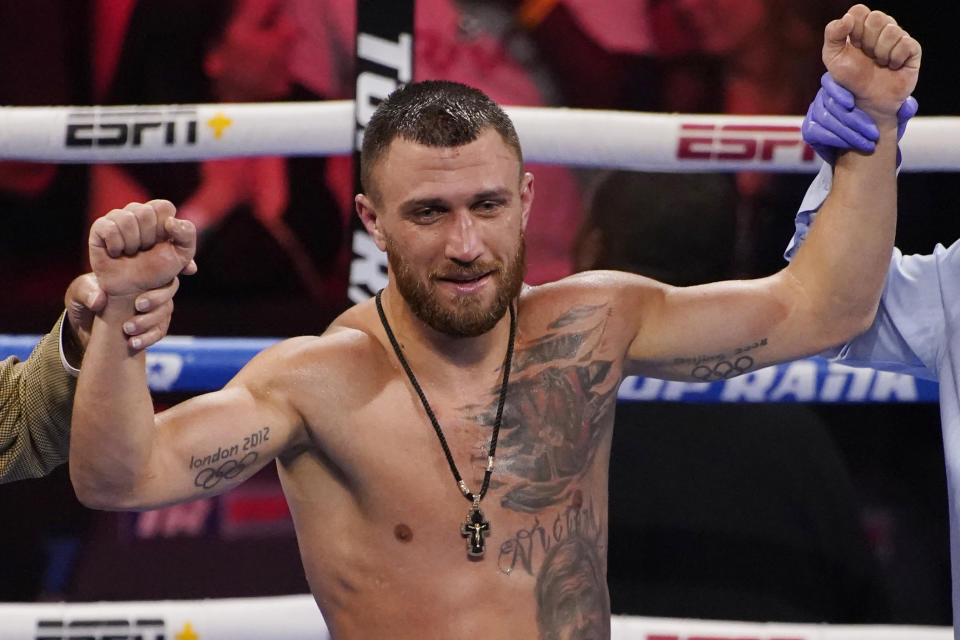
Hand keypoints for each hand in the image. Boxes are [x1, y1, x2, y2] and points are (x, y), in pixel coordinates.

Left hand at [64, 273, 182, 352]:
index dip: (182, 264)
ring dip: (150, 320)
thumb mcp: (78, 291)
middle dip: (158, 297)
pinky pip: (160, 330)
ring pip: (166, 311)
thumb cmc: (84, 299)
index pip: (164, 264)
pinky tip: (134, 343)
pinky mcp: (151, 326)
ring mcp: (153, 307)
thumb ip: (86, 292)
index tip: (189, 269)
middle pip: (169, 287)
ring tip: (128, 328)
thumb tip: (100, 300)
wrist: (85, 327)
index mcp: (137, 270)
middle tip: (138, 305)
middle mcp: (150, 286)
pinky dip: (149, 337)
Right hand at [89, 200, 197, 297]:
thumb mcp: (182, 255)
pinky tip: (116, 253)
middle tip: (145, 251)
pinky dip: (116, 246)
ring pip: (126, 219)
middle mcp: (137, 212)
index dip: (165, 228)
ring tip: (131, 253)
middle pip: (145, 212)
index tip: (163, 243)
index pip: (164, 206)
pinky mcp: (100, 228)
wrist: (134, 291)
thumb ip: (187, 234)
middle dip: (149, 239)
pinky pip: (109, 228)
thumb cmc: (159, 271)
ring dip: (132, 244)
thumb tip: (170, 221)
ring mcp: (117, 218)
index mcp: (158, 215)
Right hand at [803, 71, 918, 163]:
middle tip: (873, 134)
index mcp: (842, 84)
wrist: (863, 142)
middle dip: (853, 121)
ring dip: (848, 133)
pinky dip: (835, 139)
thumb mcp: (892, 112)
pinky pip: (817, 132)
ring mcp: (815, 112)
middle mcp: (825, 96)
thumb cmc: (877, 120)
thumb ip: (900, 108)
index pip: (831, 82)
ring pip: (825, 119)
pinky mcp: (809, 129)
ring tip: (867, 144)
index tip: (851, 103)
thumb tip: (909, 107)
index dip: (838, 91)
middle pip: (830, 104)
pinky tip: (849, 146)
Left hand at [822, 5, 920, 118]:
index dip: (854, 29)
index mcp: (862, 26)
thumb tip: (847, 18)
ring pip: (891, 30)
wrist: (866, 100)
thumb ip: (833, 34)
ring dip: (880, 52)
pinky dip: (895, 58)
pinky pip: (905, 44)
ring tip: (879, 63)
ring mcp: (898, 38)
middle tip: (866, 56)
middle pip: (877, 17)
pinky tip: (892, 66)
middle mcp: (882, 28)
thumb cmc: (849, 78)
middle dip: (867, 41)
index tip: (852, 45)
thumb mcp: (832, 57)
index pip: (859, 10)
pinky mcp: (912, 50)